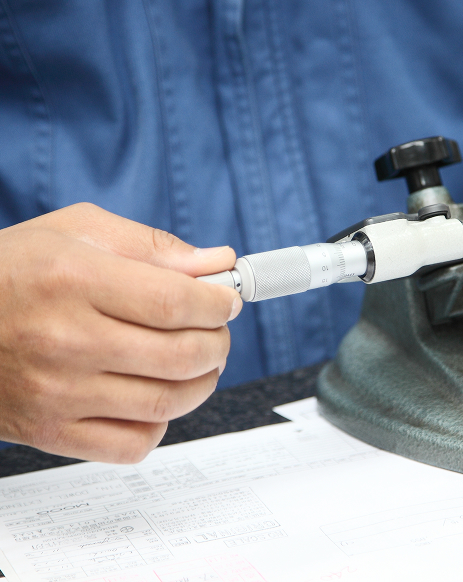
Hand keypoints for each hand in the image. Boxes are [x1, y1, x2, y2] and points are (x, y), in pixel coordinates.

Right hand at [0, 203, 240, 461]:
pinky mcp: (51, 432)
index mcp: (75, 280)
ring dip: (203, 381)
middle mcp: (66, 341)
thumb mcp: (79, 231)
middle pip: (180, 355)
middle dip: (219, 341)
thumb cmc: (15, 269)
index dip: (217, 303)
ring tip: (199, 360)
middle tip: (217, 329)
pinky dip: (162, 422)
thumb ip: (154, 246)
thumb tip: (218, 263)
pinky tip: (155, 394)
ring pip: (166, 402)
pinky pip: (133, 445)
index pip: (175, 302)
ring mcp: (57, 394)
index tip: (227, 300)